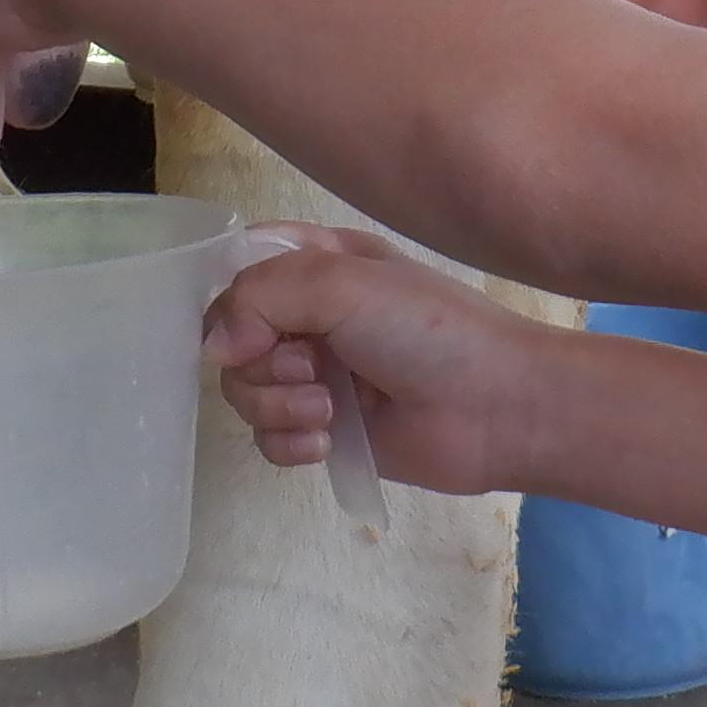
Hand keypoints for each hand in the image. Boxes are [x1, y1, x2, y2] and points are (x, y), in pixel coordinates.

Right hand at [204, 229, 560, 498]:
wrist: (494, 409)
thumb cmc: (426, 331)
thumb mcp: (343, 284)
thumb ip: (261, 296)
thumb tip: (212, 349)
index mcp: (320, 264)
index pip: (240, 270)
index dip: (234, 301)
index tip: (253, 326)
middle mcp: (311, 317)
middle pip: (233, 340)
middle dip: (261, 362)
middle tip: (314, 369)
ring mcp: (317, 376)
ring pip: (245, 392)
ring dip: (277, 405)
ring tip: (330, 410)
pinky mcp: (325, 431)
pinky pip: (267, 439)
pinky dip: (288, 442)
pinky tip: (327, 442)